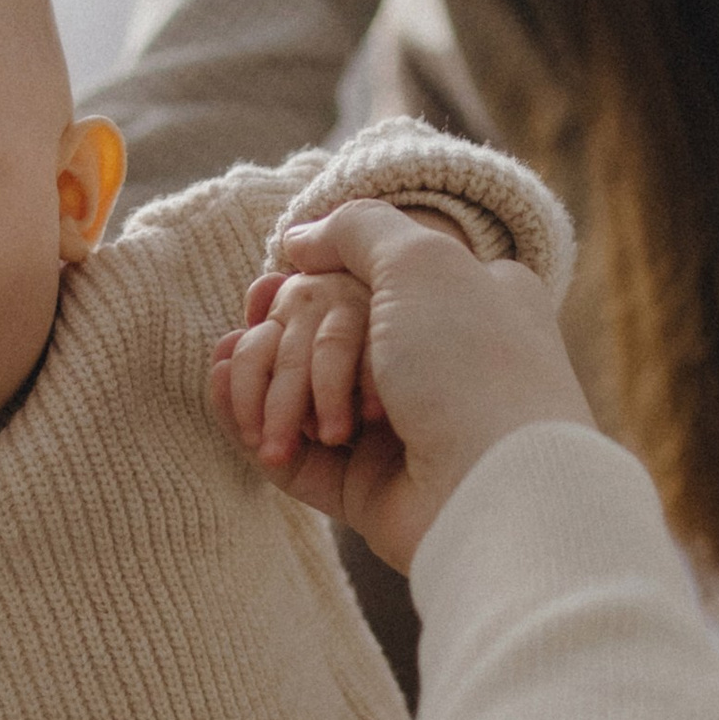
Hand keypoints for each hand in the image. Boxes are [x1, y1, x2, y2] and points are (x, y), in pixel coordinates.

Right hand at [211, 198, 593, 575]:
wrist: (496, 484)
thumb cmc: (472, 363)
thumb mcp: (422, 260)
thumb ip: (358, 230)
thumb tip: (298, 238)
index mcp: (460, 305)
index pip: (361, 282)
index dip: (305, 282)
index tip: (268, 287)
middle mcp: (431, 366)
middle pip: (320, 337)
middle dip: (279, 338)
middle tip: (260, 336)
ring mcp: (399, 432)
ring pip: (301, 396)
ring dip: (261, 382)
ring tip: (237, 379)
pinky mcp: (367, 489)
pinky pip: (293, 454)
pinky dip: (248, 421)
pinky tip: (222, 392)